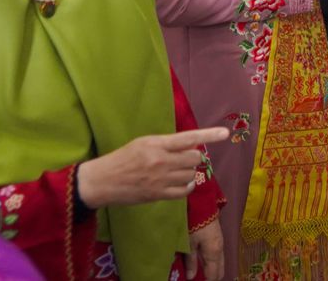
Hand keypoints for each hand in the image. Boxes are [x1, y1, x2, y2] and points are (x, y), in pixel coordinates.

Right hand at [76, 127, 229, 208]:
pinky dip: (188, 186)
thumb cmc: (122, 158)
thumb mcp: (143, 143)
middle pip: (194, 158)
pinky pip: (185, 190)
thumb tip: (190, 145)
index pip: (188, 138)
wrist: (102, 181)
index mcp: (156, 144)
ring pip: (191, 174)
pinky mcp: (158, 194)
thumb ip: (166, 144)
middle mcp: (161, 161)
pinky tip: (183, 182)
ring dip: (189, 172)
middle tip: (185, 158)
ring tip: (177, 170)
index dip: (209, 135)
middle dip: (194, 157)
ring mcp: (161, 179)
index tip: (225, 134)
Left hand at [186, 220, 222, 279]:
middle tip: (202, 280)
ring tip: (201, 274)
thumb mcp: (189, 243)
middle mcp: (220, 250)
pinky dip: (212, 263)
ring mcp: (220, 244)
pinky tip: (204, 263)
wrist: (203, 204)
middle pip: (220, 270)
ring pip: (220, 263)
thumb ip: (191, 261)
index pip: (213, 275)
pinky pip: (218, 256)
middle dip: (212, 278)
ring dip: (212, 270)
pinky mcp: (218, 238)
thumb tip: (191, 277)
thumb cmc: (194, 223)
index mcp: (213, 253)